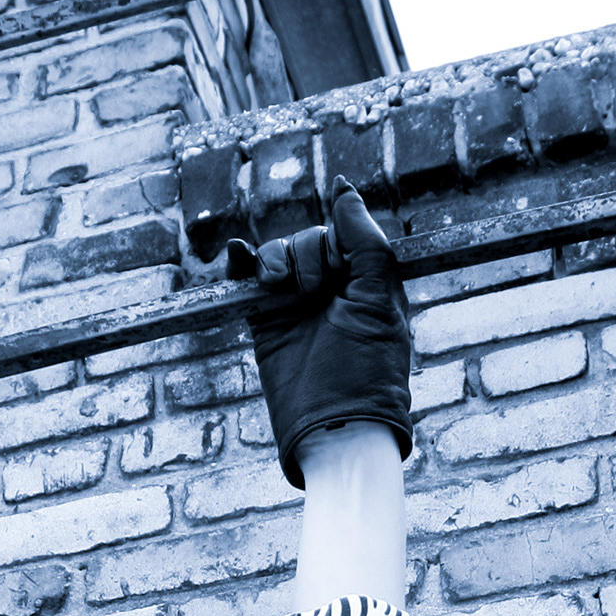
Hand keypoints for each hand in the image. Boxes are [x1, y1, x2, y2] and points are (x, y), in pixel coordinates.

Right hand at [226, 178, 412, 489]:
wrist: (333, 427)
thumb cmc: (367, 370)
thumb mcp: (377, 301)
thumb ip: (365, 242)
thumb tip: (343, 188)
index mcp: (365, 283)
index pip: (344, 234)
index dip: (337, 241)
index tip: (339, 272)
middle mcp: (331, 291)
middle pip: (309, 241)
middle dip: (309, 256)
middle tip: (316, 295)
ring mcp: (296, 305)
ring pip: (278, 254)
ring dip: (278, 260)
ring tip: (282, 290)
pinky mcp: (265, 321)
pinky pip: (247, 279)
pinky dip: (241, 263)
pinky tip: (238, 257)